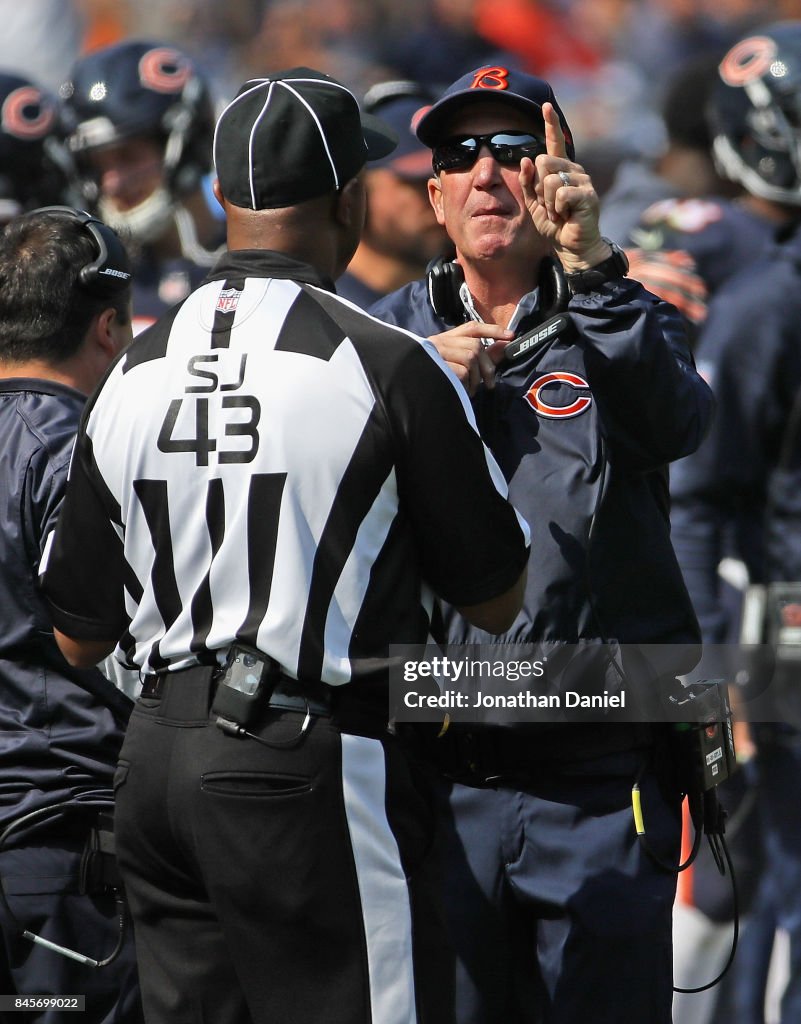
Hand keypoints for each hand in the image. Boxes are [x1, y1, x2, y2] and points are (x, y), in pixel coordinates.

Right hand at [430, 322, 512, 395]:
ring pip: (471, 357)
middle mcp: (440, 342)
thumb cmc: (439, 381)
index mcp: (445, 339)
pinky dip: (467, 385)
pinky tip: (462, 391)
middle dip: (488, 366)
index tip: (509, 336)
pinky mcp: (437, 366)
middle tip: (490, 383)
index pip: (471, 328)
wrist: (411, 395)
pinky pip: (463, 372)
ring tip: (471, 389)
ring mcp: (437, 353)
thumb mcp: (461, 366)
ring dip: (477, 378)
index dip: (492, 330)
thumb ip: (483, 356)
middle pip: (476, 345)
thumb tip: (504, 347)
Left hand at [520, 102, 608, 271]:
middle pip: (543, 161)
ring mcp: (583, 181)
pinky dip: (557, 208)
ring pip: (550, 179)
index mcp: (560, 170)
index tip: (546, 106)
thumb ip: (528, 183)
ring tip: (559, 213)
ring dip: (548, 202)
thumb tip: (526, 159)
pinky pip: (560, 193)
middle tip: (550, 205)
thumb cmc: (554, 225)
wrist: (571, 247)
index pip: (555, 143)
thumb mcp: (534, 204)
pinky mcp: (588, 194)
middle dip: (538, 188)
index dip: (551, 124)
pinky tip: (566, 216)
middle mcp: (574, 170)